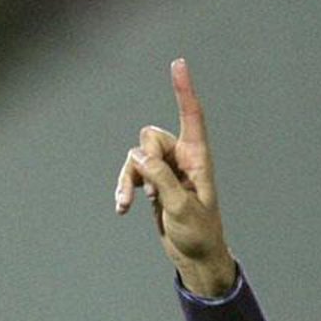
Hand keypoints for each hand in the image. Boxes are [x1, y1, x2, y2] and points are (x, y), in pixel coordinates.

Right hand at [115, 58, 235, 296]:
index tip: (179, 63)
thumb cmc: (199, 233)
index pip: (191, 117)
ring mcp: (166, 171)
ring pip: (136, 156)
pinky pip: (131, 173)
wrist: (195, 257)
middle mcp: (182, 160)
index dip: (184, 90)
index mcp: (198, 160)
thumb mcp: (181, 207)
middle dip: (144, 159)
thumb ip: (161, 179)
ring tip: (126, 203)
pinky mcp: (154, 184)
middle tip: (152, 190)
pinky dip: (125, 188)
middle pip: (151, 137)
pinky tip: (121, 208)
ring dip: (129, 178)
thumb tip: (138, 156)